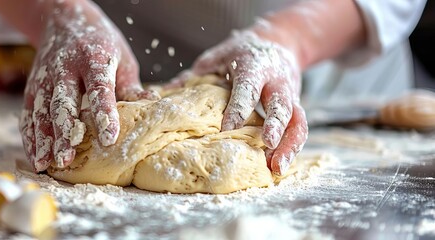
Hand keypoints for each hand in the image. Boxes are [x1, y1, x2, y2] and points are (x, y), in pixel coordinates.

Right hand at [19, 1, 157, 171]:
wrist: (63, 20)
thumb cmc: (100, 44)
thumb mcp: (122, 58)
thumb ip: (130, 87)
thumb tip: (151, 106)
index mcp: (93, 58)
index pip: (98, 88)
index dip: (104, 113)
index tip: (110, 138)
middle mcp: (64, 67)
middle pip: (63, 102)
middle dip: (64, 131)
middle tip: (67, 158)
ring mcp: (44, 77)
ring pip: (41, 111)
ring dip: (43, 139)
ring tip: (48, 164)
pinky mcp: (32, 87)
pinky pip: (28, 114)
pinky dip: (30, 137)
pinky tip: (37, 157)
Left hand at [172, 30, 307, 175]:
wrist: (279, 42)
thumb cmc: (240, 54)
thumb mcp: (216, 57)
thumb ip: (195, 75)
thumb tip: (164, 94)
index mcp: (253, 67)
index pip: (246, 88)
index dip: (238, 108)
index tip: (227, 128)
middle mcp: (276, 81)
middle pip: (280, 103)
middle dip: (275, 123)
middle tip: (267, 143)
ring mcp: (289, 95)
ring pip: (296, 120)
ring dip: (289, 145)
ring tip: (277, 167)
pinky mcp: (295, 108)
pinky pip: (299, 129)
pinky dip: (292, 148)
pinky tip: (279, 166)